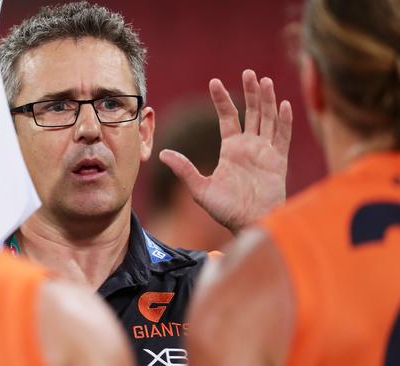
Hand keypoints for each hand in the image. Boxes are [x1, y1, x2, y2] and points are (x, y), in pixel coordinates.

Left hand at [160, 69, 292, 233]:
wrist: (247, 224)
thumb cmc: (225, 210)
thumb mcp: (200, 188)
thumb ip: (184, 169)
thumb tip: (161, 154)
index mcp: (232, 149)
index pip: (228, 117)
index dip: (222, 100)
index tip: (214, 82)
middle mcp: (250, 146)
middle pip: (252, 112)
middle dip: (251, 92)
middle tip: (249, 72)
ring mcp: (266, 152)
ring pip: (269, 119)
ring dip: (268, 100)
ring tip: (265, 81)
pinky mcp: (279, 161)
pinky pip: (283, 137)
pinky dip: (284, 121)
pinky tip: (284, 104)